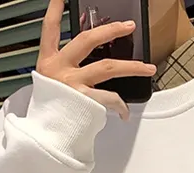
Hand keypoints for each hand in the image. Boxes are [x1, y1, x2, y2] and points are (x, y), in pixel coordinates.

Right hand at [37, 0, 155, 119]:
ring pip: (108, 67)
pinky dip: (120, 106)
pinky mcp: (85, 101)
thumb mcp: (48, 86)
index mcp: (48, 62)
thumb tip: (86, 68)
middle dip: (110, 30)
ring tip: (148, 68)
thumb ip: (64, 72)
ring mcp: (74, 84)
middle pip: (88, 40)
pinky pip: (110, 98)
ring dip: (132, 67)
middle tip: (128, 26)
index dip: (53, 10)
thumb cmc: (50, 113)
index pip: (49, 29)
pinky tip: (125, 112)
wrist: (44, 138)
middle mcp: (61, 69)